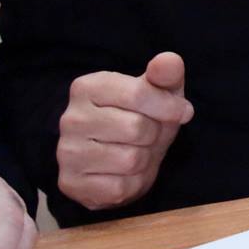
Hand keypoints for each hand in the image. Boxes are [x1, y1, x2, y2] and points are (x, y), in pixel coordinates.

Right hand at [55, 51, 192, 210]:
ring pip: (130, 160)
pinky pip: (119, 188)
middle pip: (136, 128)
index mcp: (88, 87)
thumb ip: (165, 74)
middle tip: (150, 135)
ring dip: (146, 160)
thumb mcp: (158, 92)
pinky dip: (133, 184)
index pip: (138, 93)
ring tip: (138, 152)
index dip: (169, 106)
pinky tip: (124, 174)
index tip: (182, 112)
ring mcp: (66, 153)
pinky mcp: (70, 184)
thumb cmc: (141, 118)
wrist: (117, 160)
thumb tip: (169, 60)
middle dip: (155, 135)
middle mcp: (70, 118)